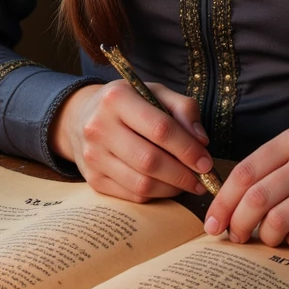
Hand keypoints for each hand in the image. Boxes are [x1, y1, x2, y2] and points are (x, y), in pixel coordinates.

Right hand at [50, 80, 213, 202]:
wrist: (80, 117)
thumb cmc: (128, 103)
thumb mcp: (155, 92)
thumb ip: (183, 109)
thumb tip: (201, 142)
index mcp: (117, 99)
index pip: (160, 128)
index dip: (188, 149)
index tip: (207, 162)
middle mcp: (99, 127)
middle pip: (150, 160)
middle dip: (183, 174)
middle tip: (204, 178)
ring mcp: (93, 157)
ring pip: (142, 183)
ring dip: (173, 188)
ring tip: (189, 183)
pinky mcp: (93, 180)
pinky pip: (132, 195)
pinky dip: (156, 194)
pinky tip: (168, 186)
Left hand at [204, 128, 288, 250]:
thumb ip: (272, 167)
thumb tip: (228, 201)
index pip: (244, 173)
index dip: (222, 201)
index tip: (212, 223)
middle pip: (256, 199)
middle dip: (237, 224)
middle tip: (233, 237)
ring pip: (276, 221)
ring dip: (265, 237)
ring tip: (267, 239)